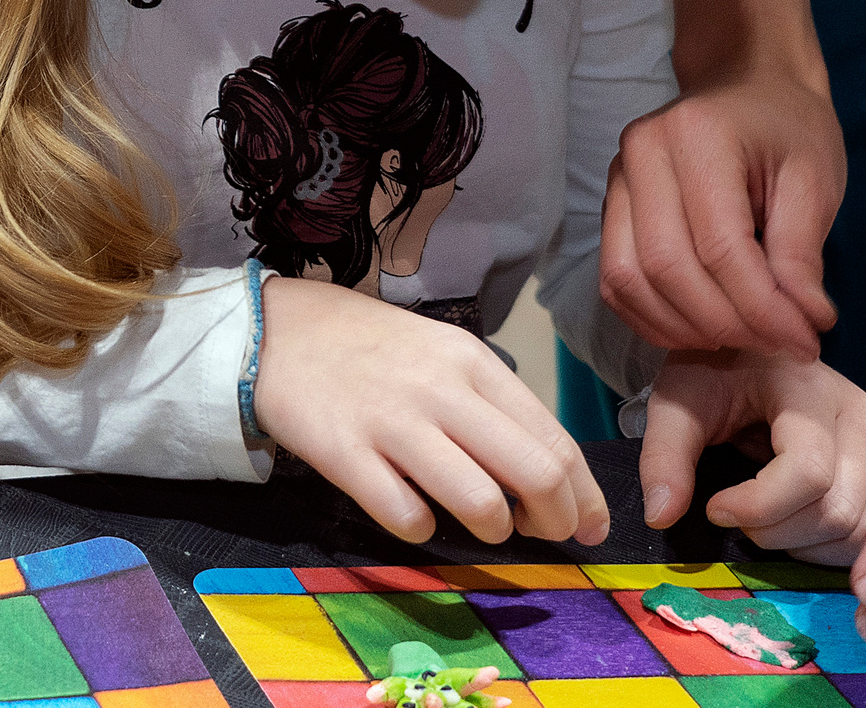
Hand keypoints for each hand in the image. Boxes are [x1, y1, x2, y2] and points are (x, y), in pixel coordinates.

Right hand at [252, 278, 608, 546]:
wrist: (276, 329)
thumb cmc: (371, 349)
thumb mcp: (442, 354)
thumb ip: (491, 406)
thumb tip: (545, 478)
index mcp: (473, 363)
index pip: (555, 441)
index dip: (585, 497)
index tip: (588, 526)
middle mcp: (441, 390)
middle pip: (535, 474)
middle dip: (557, 521)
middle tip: (545, 535)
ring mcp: (392, 423)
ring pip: (481, 503)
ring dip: (494, 531)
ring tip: (482, 525)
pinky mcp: (345, 454)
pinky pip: (408, 517)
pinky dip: (422, 529)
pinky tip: (413, 512)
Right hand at [600, 73, 844, 357]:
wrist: (747, 88)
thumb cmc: (789, 129)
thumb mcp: (815, 181)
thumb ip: (803, 254)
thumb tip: (802, 323)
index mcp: (697, 136)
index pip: (720, 246)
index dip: (763, 308)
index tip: (807, 340)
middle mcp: (641, 154)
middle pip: (667, 267)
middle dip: (726, 323)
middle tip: (779, 344)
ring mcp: (615, 181)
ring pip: (629, 279)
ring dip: (686, 328)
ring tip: (744, 339)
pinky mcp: (609, 208)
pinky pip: (615, 281)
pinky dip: (654, 319)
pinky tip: (701, 329)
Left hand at [639, 350, 865, 564]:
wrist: (747, 357)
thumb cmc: (713, 375)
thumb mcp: (676, 403)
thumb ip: (665, 456)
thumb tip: (660, 516)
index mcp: (812, 390)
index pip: (807, 473)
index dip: (757, 506)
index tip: (714, 507)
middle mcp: (863, 418)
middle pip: (836, 511)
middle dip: (775, 532)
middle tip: (736, 515)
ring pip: (859, 531)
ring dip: (802, 545)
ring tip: (763, 518)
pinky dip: (828, 548)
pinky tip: (793, 528)